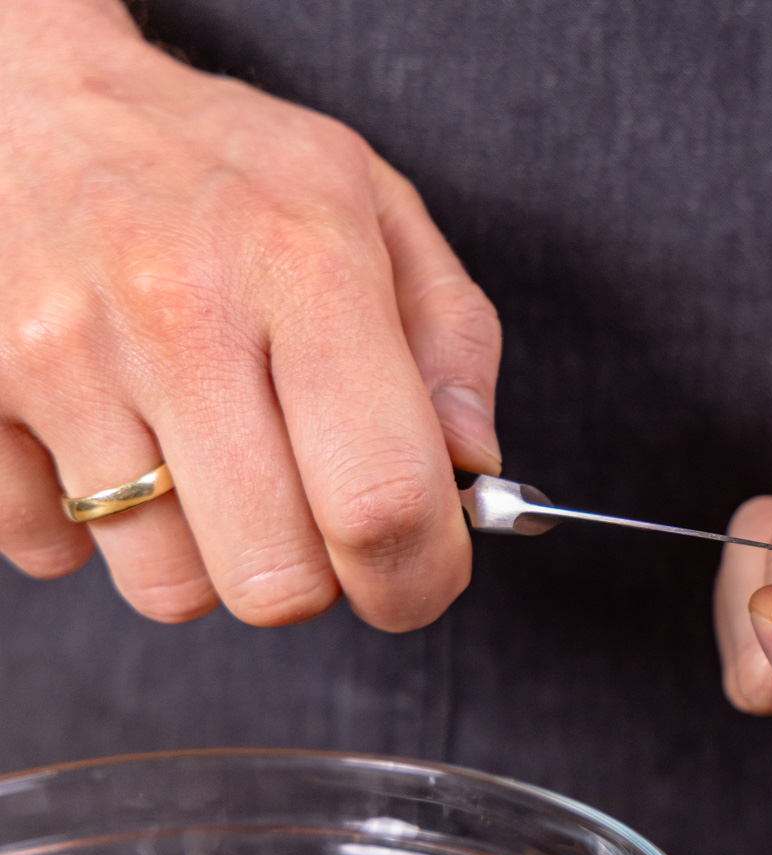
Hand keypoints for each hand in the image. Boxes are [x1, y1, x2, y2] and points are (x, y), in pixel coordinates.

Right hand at [0, 0, 499, 629]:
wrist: (31, 94)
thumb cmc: (225, 165)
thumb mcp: (373, 205)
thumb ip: (452, 339)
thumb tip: (471, 464)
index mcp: (307, 270)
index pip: (380, 502)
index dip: (418, 578)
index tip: (420, 577)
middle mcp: (180, 318)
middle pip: (276, 577)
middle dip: (317, 577)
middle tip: (313, 516)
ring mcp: (60, 359)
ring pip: (168, 586)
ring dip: (207, 557)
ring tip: (211, 463)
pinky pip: (51, 554)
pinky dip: (90, 530)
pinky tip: (116, 446)